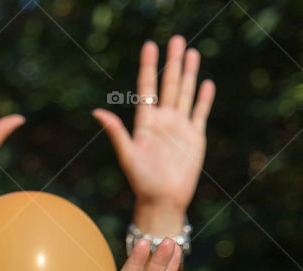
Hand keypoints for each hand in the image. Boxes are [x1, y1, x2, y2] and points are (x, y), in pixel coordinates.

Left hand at [93, 36, 214, 234]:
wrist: (163, 200)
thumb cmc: (141, 181)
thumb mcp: (127, 155)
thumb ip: (116, 132)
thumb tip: (97, 112)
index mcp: (145, 122)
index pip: (147, 88)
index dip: (149, 66)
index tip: (150, 45)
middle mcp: (163, 121)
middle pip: (169, 85)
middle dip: (172, 63)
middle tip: (175, 38)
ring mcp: (180, 127)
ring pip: (186, 94)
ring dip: (189, 73)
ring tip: (191, 52)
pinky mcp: (195, 137)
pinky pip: (200, 113)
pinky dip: (204, 99)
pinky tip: (206, 83)